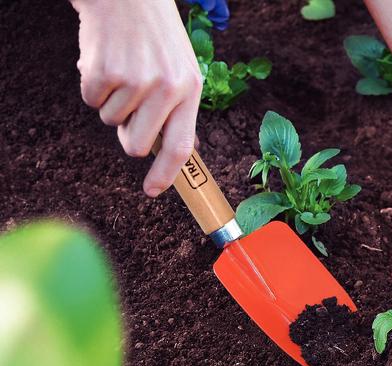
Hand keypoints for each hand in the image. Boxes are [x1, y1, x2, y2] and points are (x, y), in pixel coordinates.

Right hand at [72, 0, 201, 196]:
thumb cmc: (156, 37)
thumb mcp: (181, 69)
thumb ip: (179, 109)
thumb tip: (180, 150)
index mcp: (189, 90)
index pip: (180, 146)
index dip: (165, 174)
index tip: (153, 191)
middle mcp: (166, 88)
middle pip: (135, 144)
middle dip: (126, 134)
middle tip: (130, 108)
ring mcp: (135, 80)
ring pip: (110, 120)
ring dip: (111, 101)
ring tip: (122, 70)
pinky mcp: (104, 71)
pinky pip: (90, 99)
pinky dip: (92, 84)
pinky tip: (105, 60)